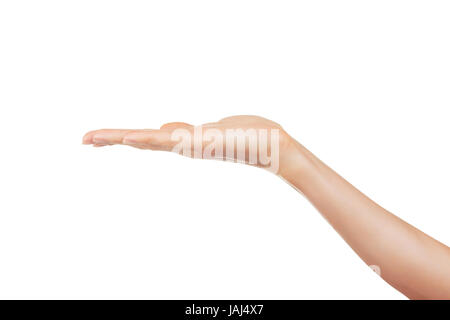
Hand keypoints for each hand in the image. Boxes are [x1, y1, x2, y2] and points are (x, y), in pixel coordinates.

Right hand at [83, 115, 302, 174]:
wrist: (273, 146)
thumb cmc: (244, 137)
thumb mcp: (208, 130)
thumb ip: (184, 132)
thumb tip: (165, 128)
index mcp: (183, 142)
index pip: (145, 138)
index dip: (121, 138)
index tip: (98, 138)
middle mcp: (183, 146)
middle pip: (141, 141)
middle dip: (111, 140)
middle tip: (84, 139)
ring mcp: (191, 145)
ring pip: (150, 141)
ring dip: (120, 139)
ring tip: (93, 137)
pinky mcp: (204, 142)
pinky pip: (171, 140)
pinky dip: (147, 139)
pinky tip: (131, 137)